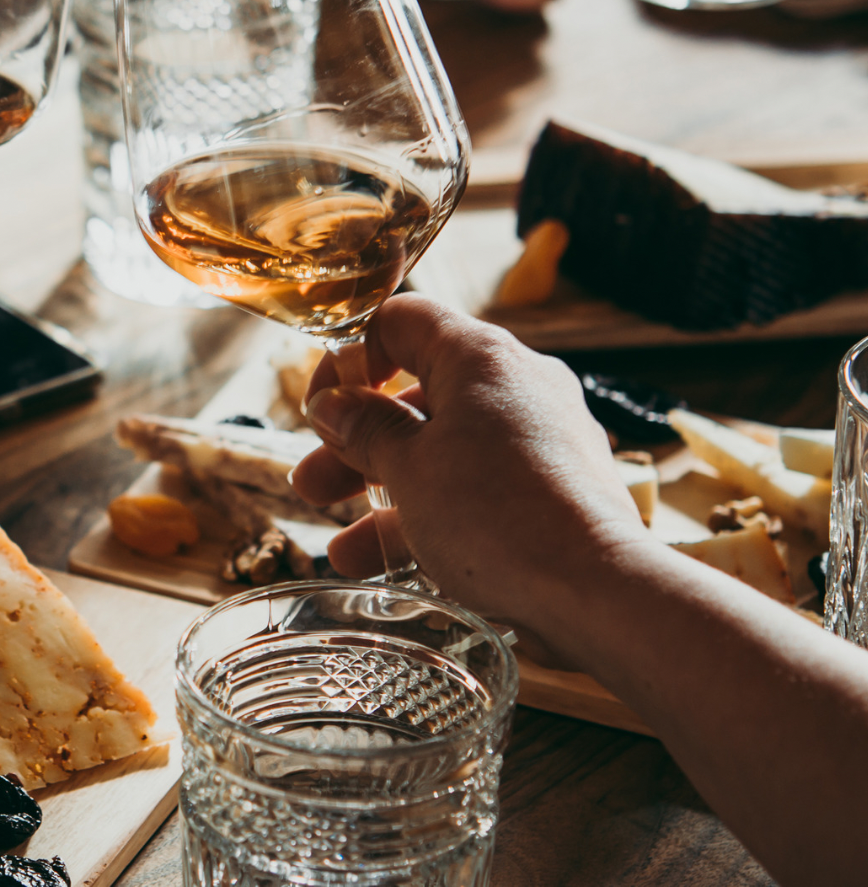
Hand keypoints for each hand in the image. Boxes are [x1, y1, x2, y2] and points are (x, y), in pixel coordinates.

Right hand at [290, 294, 645, 659]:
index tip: (323, 406)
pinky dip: (433, 517)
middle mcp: (517, 383)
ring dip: (386, 491)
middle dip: (358, 441)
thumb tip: (333, 404)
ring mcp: (542, 436)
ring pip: (446, 448)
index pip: (400, 320)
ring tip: (341, 546)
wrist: (597, 589)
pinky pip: (480, 487)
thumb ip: (365, 430)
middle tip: (313, 478)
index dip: (350, 356)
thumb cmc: (497, 516)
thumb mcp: (409, 469)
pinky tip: (386, 566)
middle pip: (418, 392)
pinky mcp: (557, 486)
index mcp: (480, 356)